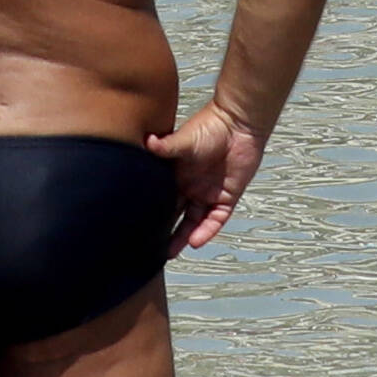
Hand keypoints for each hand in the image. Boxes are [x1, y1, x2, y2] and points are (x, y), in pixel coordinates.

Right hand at [144, 100, 272, 255]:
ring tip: (169, 253)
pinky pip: (215, 220)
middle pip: (173, 214)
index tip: (136, 226)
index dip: (150, 212)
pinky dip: (206, 231)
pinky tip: (196, 241)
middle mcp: (189, 187)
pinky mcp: (226, 198)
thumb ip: (167, 146)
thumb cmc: (210, 126)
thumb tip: (147, 142)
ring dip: (182, 237)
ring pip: (193, 222)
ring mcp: (207, 194)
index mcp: (175, 175)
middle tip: (149, 249)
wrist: (239, 124)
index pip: (159, 198)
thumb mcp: (184, 139)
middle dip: (163, 231)